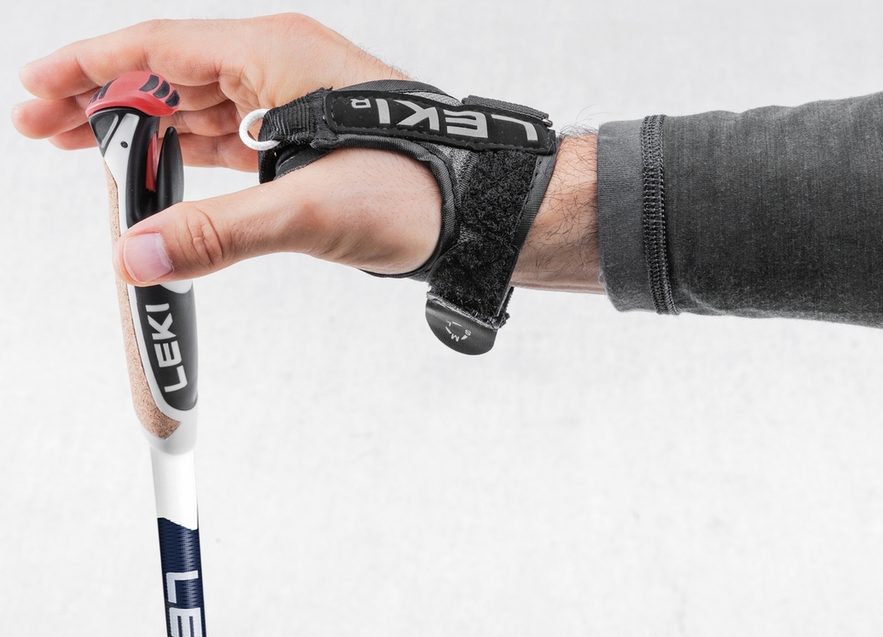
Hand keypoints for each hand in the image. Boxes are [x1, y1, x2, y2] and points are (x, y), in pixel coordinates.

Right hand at [12, 14, 600, 291]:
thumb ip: (220, 234)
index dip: (88, 68)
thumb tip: (135, 258)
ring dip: (141, 123)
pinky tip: (158, 165)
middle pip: (168, 70)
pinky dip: (188, 147)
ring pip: (197, 100)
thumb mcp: (312, 213)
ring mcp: (295, 97)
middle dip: (103, 97)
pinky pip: (230, 129)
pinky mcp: (308, 133)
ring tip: (84, 150)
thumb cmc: (418, 193)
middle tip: (40, 130)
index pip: (157, 48)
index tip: (34, 93)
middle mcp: (281, 65)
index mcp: (275, 56)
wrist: (483, 210)